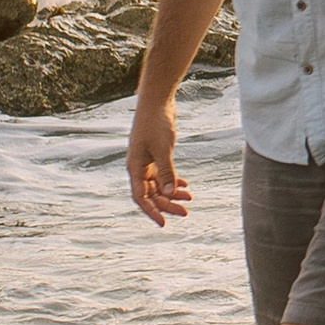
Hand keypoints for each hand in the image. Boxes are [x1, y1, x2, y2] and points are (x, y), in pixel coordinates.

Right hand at [125, 101, 190, 225]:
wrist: (157, 101)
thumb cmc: (156, 123)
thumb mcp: (163, 149)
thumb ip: (166, 172)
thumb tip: (169, 194)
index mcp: (134, 168)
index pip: (140, 197)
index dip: (151, 212)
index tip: (164, 223)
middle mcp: (138, 167)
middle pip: (151, 193)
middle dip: (168, 203)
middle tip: (186, 212)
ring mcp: (146, 161)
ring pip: (158, 184)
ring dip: (172, 192)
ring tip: (190, 198)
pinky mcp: (155, 154)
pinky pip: (162, 174)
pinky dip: (173, 179)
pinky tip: (184, 183)